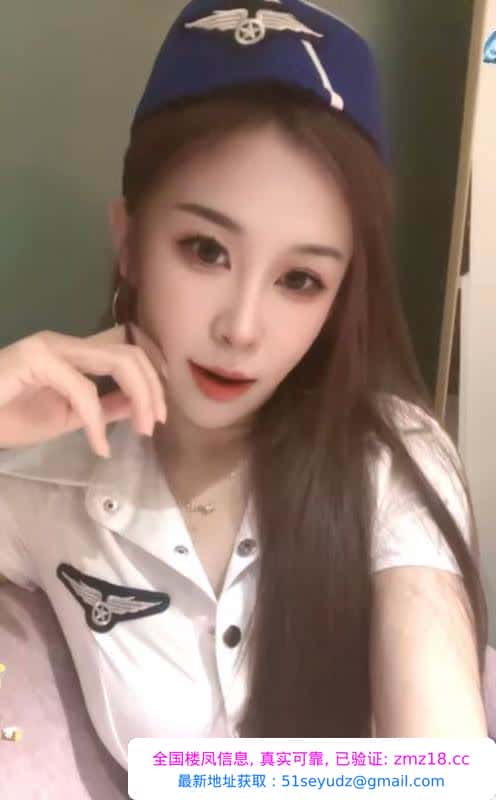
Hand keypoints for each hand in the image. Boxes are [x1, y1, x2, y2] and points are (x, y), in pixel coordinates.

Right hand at [0, 323, 167, 456]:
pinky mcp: (37, 359)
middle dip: (153, 388)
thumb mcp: (65, 418)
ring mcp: (50, 346)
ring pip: (118, 361)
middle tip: (156, 424)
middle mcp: (65, 342)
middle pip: (131, 353)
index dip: (153, 378)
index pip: (127, 351)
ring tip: (142, 430)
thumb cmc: (4, 418)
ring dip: (139, 398)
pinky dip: (98, 420)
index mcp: (73, 353)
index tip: (160, 413)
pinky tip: (99, 445)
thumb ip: (102, 408)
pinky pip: (84, 389)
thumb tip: (139, 406)